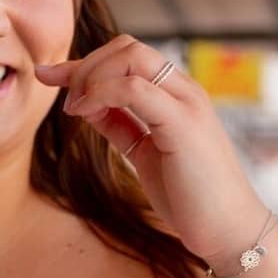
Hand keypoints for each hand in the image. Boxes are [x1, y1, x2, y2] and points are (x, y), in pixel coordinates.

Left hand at [36, 36, 267, 269]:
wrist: (228, 231)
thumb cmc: (190, 196)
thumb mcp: (144, 152)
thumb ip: (120, 124)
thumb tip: (84, 105)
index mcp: (176, 95)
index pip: (128, 56)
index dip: (85, 63)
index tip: (49, 76)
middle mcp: (184, 91)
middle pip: (128, 46)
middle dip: (86, 65)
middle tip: (66, 101)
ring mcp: (187, 103)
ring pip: (132, 57)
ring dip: (91, 77)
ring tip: (75, 109)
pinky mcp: (184, 123)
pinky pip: (135, 88)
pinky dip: (101, 94)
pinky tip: (84, 114)